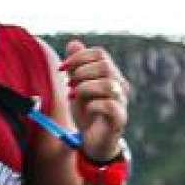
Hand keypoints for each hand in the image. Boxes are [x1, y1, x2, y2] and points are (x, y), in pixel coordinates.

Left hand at [58, 41, 128, 163]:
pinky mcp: (120, 119)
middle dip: (81, 73)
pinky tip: (86, 109)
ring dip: (85, 88)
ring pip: (108, 84)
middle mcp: (119, 85)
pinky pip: (110, 105)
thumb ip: (76, 66)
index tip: (62, 68)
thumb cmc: (87, 113)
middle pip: (104, 66)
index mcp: (110, 74)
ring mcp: (122, 102)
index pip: (99, 53)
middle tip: (70, 86)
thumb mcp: (76, 87)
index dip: (78, 57)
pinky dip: (93, 105)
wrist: (93, 142)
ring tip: (76, 97)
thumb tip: (73, 43)